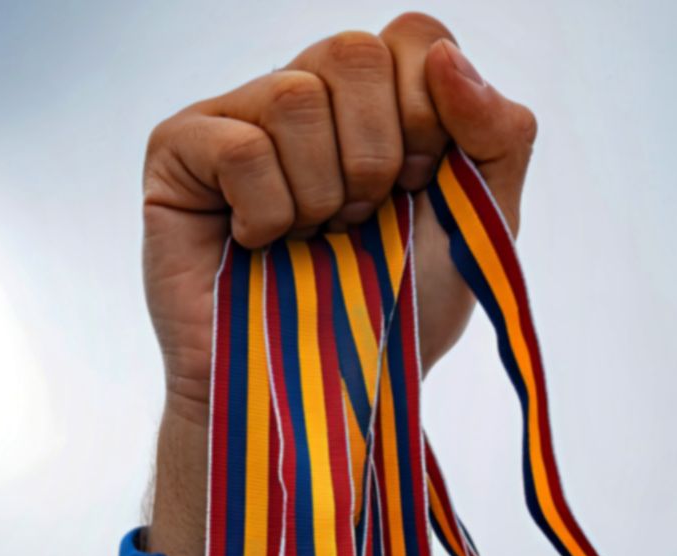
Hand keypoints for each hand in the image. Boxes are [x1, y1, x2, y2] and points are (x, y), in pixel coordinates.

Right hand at [141, 12, 537, 414]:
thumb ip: (499, 135)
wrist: (323, 399)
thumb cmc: (391, 316)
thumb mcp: (478, 227)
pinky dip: (266, 213)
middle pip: (355, 52)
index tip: (419, 187)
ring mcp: (236, 115)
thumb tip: (449, 59)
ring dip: (320, 194)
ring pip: (295, 96)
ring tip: (309, 240)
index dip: (429, 114)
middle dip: (377, 155)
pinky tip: (257, 245)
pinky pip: (240, 146)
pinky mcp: (177, 149)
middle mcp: (304, 93)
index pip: (415, 36)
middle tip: (360, 219)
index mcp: (375, 100)